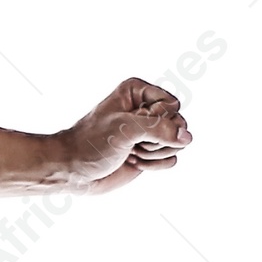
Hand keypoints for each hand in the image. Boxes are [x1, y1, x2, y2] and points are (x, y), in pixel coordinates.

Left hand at [53, 78, 192, 197]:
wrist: (74, 170)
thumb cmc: (91, 143)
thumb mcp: (124, 129)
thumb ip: (159, 129)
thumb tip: (187, 138)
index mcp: (138, 91)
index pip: (172, 104)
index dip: (155, 120)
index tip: (131, 125)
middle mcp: (147, 109)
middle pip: (178, 124)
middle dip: (155, 139)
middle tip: (130, 143)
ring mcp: (149, 132)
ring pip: (177, 143)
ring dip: (153, 153)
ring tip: (129, 151)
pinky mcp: (150, 152)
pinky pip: (171, 159)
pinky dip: (154, 165)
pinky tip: (132, 161)